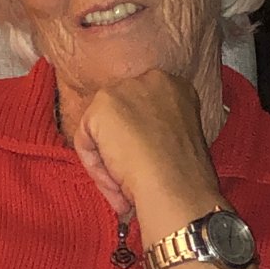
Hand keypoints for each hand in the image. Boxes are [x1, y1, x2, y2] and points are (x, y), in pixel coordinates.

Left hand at [73, 70, 223, 242]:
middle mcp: (154, 79)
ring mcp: (128, 88)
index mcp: (177, 88)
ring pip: (102, 129)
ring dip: (108, 162)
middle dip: (119, 148)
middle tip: (127, 181)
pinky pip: (86, 139)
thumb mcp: (179, 142)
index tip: (142, 167)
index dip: (141, 140)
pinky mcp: (104, 103)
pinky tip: (116, 182)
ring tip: (124, 189)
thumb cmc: (183, 178)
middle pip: (121, 116)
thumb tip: (133, 144)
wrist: (178, 188)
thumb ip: (157, 131)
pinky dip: (95, 166)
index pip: (144, 109)